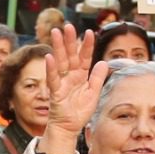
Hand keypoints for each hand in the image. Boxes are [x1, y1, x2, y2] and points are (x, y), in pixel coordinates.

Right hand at [38, 24, 102, 153]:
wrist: (69, 127)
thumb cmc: (79, 111)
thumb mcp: (93, 93)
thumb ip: (98, 78)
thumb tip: (104, 62)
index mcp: (81, 75)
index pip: (84, 57)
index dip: (87, 45)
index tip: (90, 32)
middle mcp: (71, 76)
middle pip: (70, 55)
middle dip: (69, 40)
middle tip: (68, 26)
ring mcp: (62, 82)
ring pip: (60, 62)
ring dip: (58, 47)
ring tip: (56, 33)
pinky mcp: (55, 92)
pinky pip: (53, 79)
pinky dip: (51, 68)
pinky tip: (50, 57)